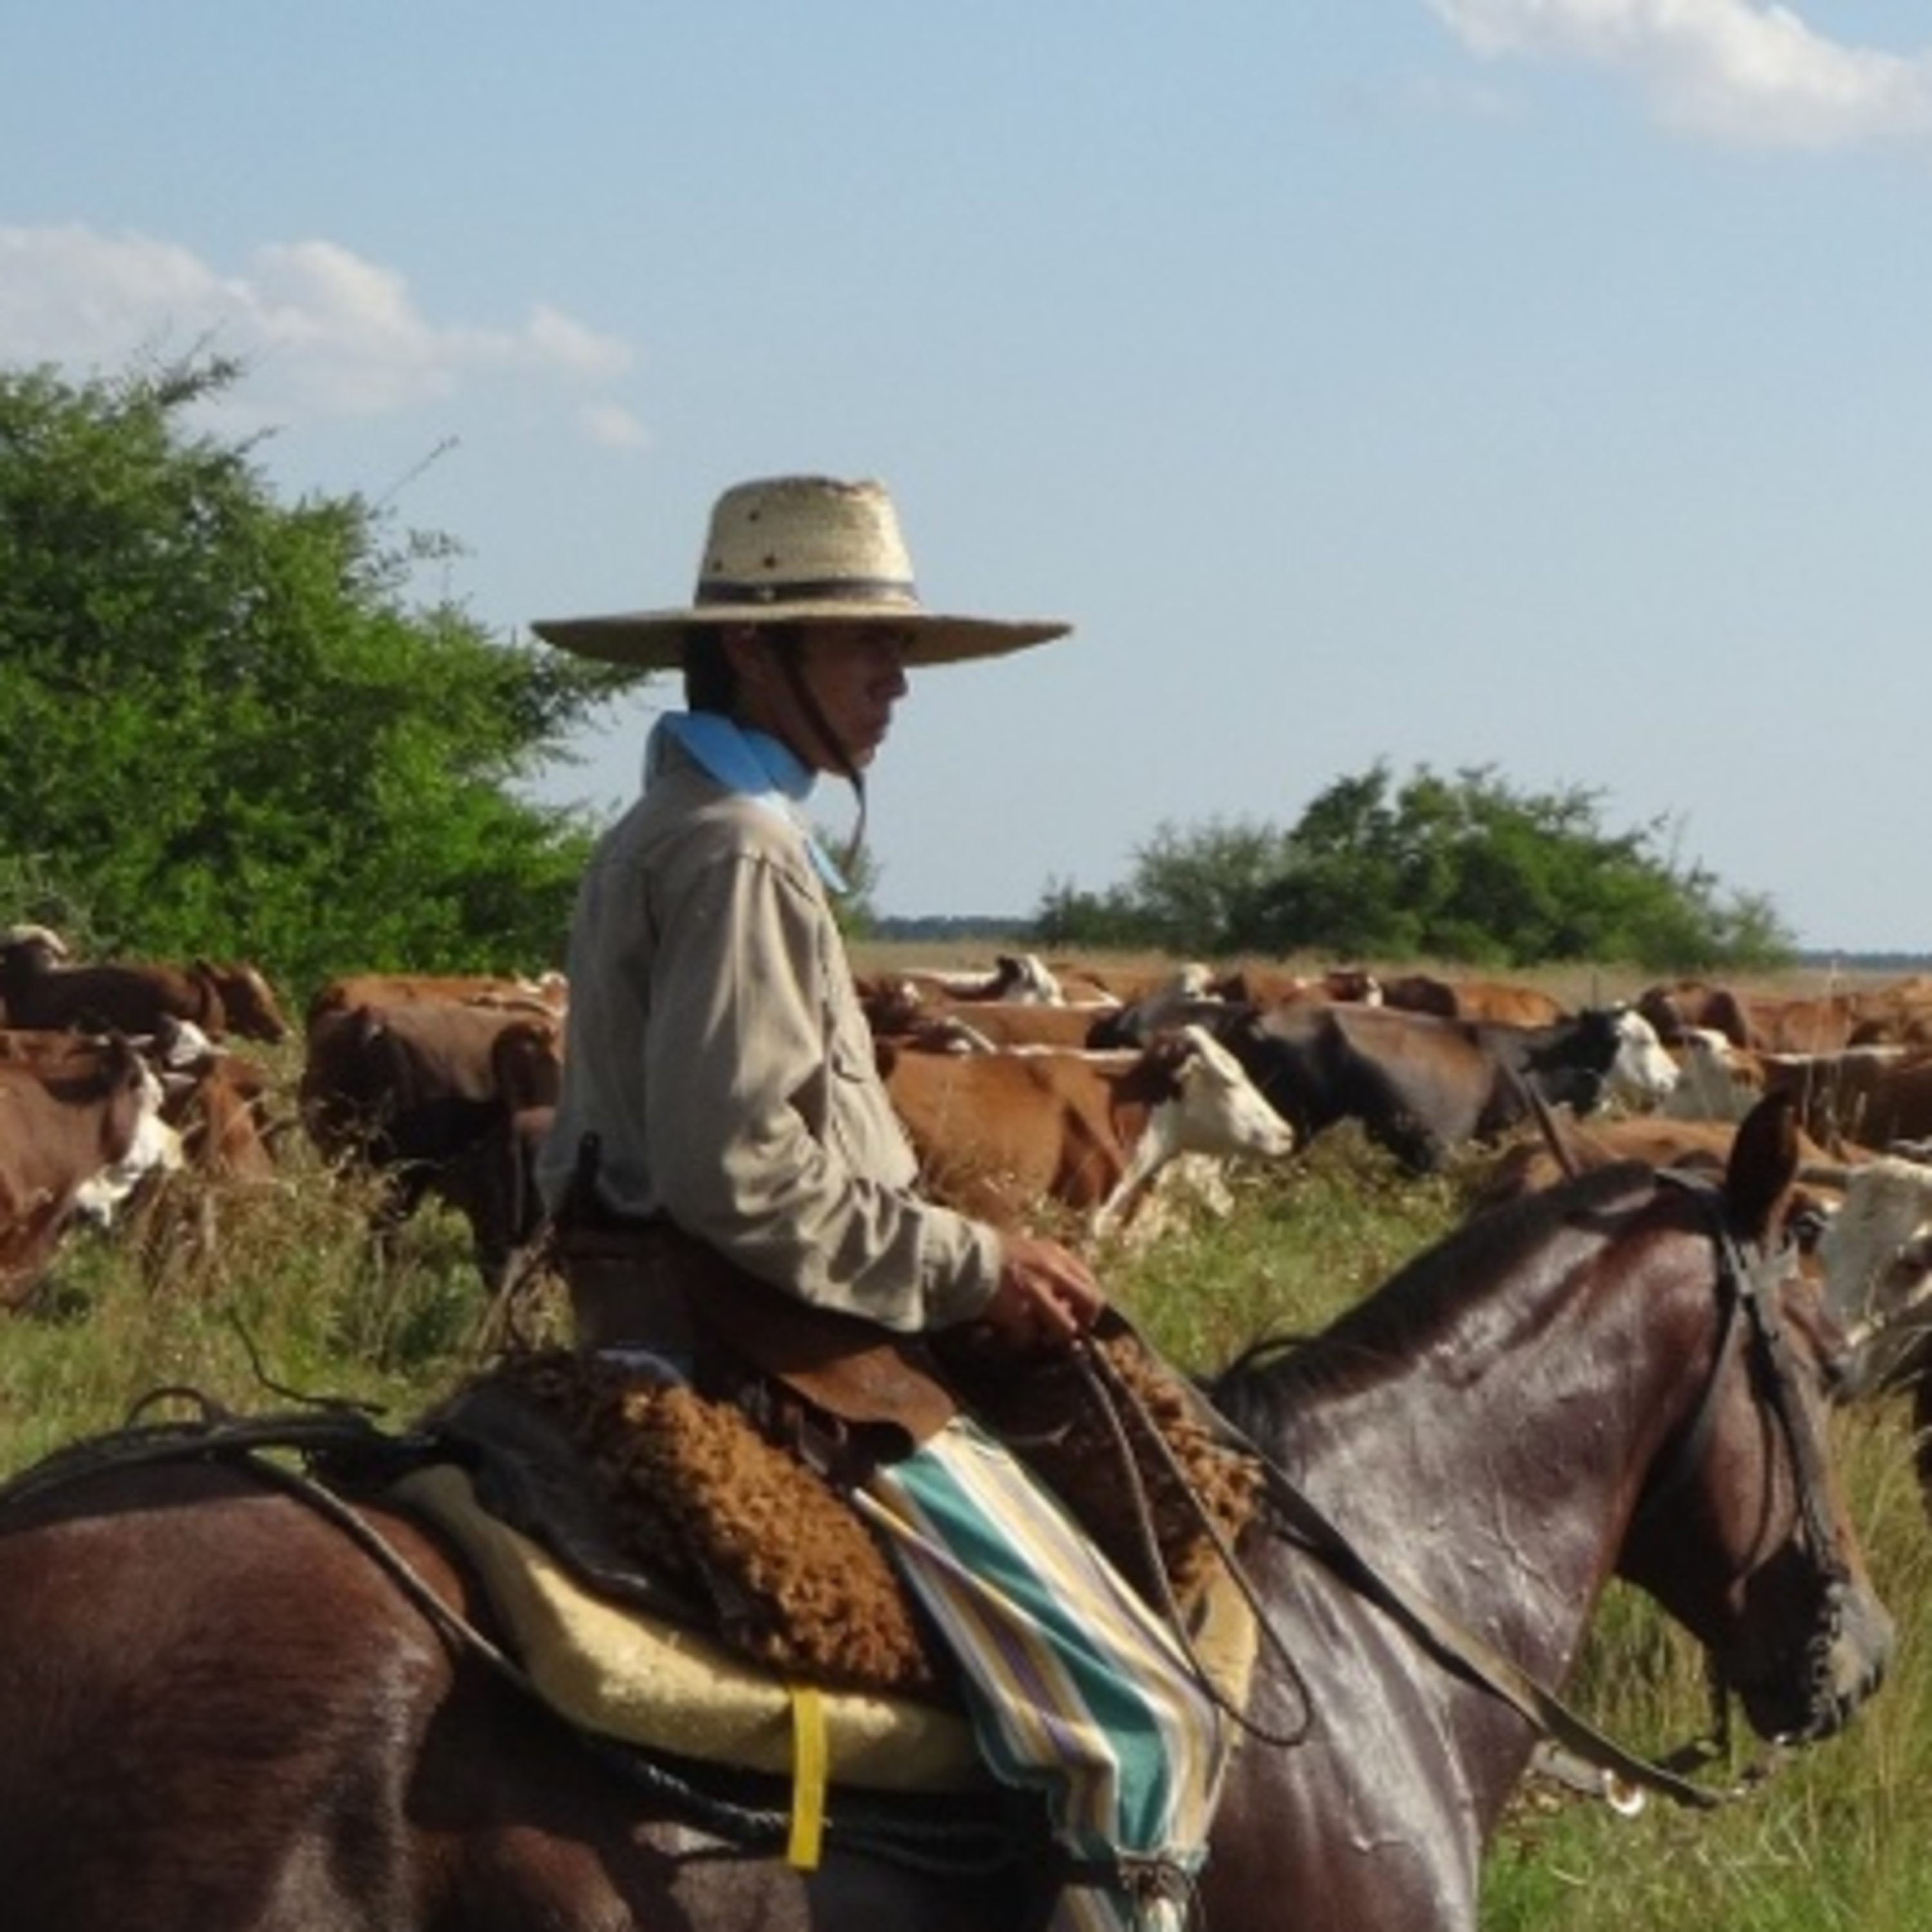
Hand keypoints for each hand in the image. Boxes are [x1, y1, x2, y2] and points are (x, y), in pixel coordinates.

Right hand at [975, 1232, 1106, 1355]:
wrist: (962, 1255)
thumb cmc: (993, 1253)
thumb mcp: (1030, 1250)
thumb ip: (1050, 1268)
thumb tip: (1066, 1296)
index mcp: (1056, 1255)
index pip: (1091, 1282)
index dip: (1090, 1304)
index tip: (1081, 1314)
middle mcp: (1052, 1271)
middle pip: (1091, 1302)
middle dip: (1083, 1320)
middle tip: (1068, 1329)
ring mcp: (1035, 1291)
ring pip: (1064, 1326)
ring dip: (1054, 1335)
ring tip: (1038, 1336)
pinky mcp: (1016, 1310)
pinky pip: (1028, 1336)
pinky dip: (1019, 1340)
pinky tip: (1011, 1334)